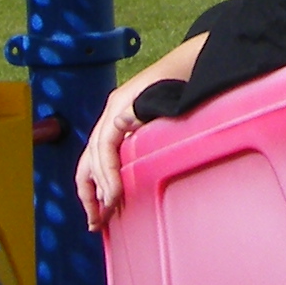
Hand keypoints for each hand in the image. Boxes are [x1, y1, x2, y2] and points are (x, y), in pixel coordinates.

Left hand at [72, 35, 205, 231]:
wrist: (199, 63)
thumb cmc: (187, 96)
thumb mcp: (163, 130)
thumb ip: (148, 149)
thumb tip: (137, 183)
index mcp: (118, 120)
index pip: (94, 161)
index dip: (92, 191)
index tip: (98, 217)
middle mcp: (111, 113)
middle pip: (86, 160)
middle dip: (89, 195)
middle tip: (97, 222)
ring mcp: (116, 106)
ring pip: (94, 153)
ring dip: (99, 185)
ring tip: (108, 207)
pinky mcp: (123, 103)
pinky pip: (107, 142)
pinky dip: (107, 168)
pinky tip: (113, 189)